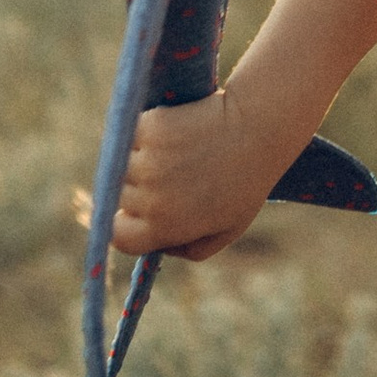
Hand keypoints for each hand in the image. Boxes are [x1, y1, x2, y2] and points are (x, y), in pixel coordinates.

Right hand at [93, 90, 253, 263]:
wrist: (260, 129)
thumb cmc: (248, 182)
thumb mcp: (228, 230)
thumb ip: (191, 249)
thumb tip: (158, 245)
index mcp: (165, 226)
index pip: (117, 235)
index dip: (125, 223)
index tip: (138, 211)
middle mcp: (150, 196)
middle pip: (119, 195)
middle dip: (137, 187)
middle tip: (169, 173)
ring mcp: (147, 160)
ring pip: (121, 161)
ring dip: (139, 156)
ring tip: (174, 151)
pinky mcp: (149, 127)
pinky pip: (131, 132)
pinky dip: (145, 131)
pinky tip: (174, 129)